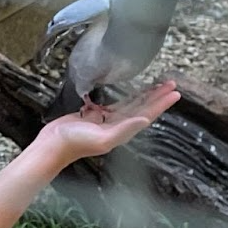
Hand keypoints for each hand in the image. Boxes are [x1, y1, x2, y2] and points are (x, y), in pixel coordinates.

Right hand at [39, 81, 179, 166]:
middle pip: (143, 108)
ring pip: (132, 105)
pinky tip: (132, 91)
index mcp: (122, 131)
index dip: (161, 104)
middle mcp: (118, 125)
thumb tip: (144, 121)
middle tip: (171, 84)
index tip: (174, 93)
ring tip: (158, 85)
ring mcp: (107, 120)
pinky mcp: (96, 115)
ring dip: (145, 95)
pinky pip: (117, 103)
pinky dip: (127, 97)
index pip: (147, 114)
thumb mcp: (102, 139)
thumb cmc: (75, 143)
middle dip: (157, 97)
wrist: (53, 144)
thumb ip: (124, 130)